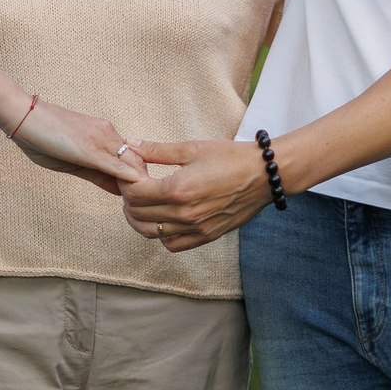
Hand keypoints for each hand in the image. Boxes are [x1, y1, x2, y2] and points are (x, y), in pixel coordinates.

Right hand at [10, 98, 143, 194]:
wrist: (23, 115)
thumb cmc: (43, 136)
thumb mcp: (73, 161)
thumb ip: (97, 174)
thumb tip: (118, 189)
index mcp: (105, 134)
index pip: (133, 158)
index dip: (138, 177)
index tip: (138, 196)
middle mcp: (108, 133)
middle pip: (137, 161)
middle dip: (142, 184)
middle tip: (143, 205)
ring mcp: (100, 140)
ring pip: (131, 164)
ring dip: (137, 185)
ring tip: (140, 205)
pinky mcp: (89, 150)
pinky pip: (115, 165)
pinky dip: (127, 179)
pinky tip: (134, 192)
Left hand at [118, 138, 271, 251]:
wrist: (264, 175)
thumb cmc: (230, 157)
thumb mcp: (192, 148)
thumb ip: (157, 150)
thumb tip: (130, 145)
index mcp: (178, 189)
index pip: (135, 194)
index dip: (125, 183)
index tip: (129, 172)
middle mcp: (185, 213)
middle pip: (138, 215)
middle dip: (128, 199)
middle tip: (133, 185)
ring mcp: (196, 228)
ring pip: (151, 234)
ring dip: (139, 219)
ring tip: (141, 203)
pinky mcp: (206, 236)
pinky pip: (173, 244)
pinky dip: (161, 235)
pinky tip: (164, 218)